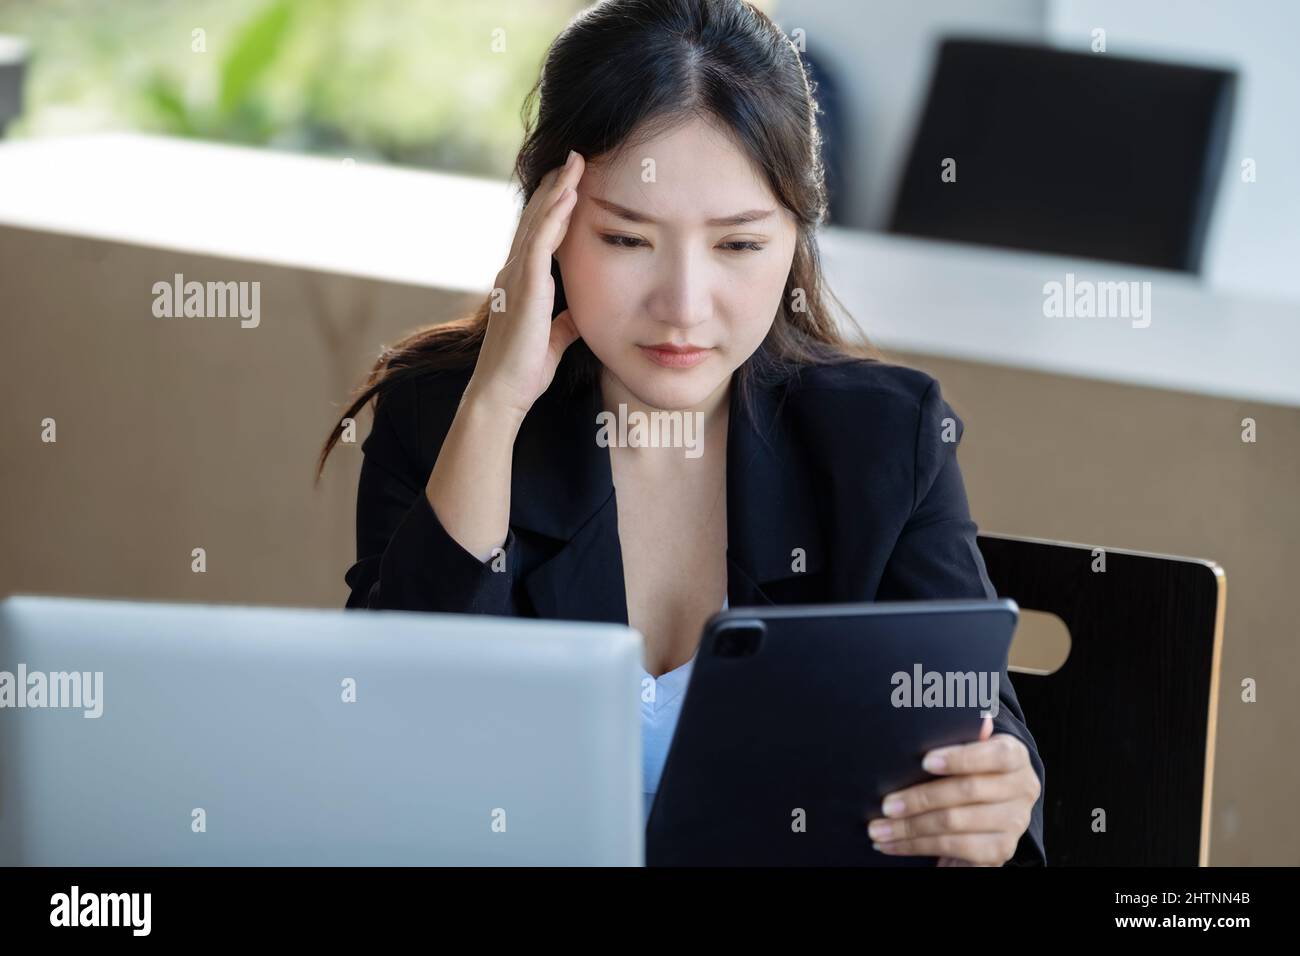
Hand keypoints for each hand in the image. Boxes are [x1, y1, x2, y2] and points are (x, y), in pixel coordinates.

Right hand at [467, 149, 585, 418]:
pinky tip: (569, 194)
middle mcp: (514, 273)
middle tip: (574, 157)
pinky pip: (540, 242)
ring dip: (558, 190)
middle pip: (536, 219)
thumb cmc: (523, 372)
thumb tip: (576, 316)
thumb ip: (562, 324)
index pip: (539, 235)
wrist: (501, 394)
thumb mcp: (552, 341)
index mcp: (520, 283)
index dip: (554, 207)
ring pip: (538, 222)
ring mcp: (516, 277)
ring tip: (576, 162)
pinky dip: (554, 216)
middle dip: (556, 186)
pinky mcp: (524, 287)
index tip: (572, 182)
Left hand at [866, 716, 1039, 865]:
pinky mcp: (1000, 851)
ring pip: (954, 823)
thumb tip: (965, 713)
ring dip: (909, 828)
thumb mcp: (965, 748)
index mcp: (1015, 755)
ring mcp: (1014, 822)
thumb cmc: (967, 770)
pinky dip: (917, 846)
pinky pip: (954, 848)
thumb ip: (960, 732)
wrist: (988, 812)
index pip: (994, 755)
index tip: (924, 762)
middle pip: (966, 792)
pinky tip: (893, 845)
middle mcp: (1022, 788)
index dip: (960, 758)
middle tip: (884, 805)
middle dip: (919, 799)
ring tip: (877, 829)